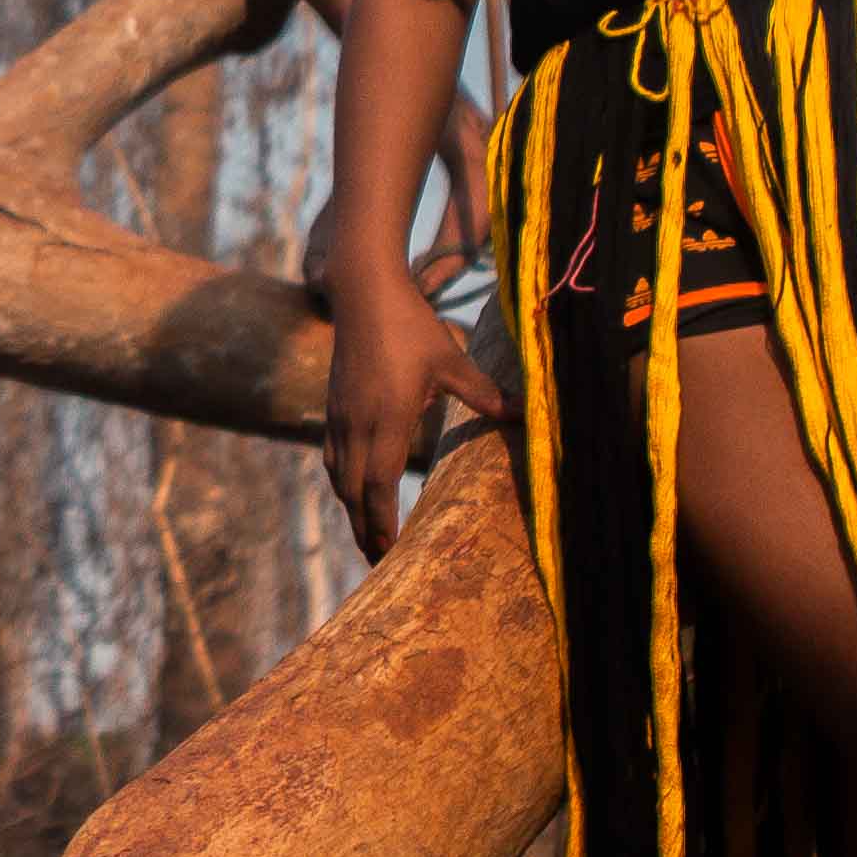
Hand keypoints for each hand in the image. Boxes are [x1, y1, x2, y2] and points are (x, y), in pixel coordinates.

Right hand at [318, 259, 507, 563]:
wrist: (362, 293)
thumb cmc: (410, 325)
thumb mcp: (451, 360)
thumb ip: (483, 393)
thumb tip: (523, 414)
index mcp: (387, 419)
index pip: (380, 487)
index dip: (385, 524)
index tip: (393, 554)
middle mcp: (357, 424)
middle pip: (354, 494)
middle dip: (366, 531)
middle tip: (381, 563)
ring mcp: (340, 416)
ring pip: (340, 478)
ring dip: (352, 511)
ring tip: (368, 537)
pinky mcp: (334, 407)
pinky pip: (333, 458)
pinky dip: (344, 483)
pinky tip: (355, 490)